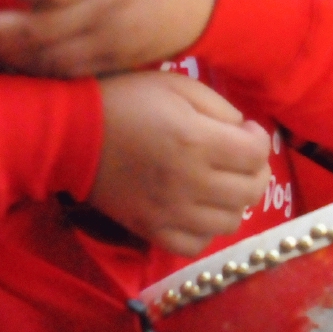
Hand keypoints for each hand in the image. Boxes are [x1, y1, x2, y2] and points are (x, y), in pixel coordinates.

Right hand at [90, 72, 270, 256]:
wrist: (72, 133)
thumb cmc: (126, 100)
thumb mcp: (178, 85)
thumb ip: (219, 108)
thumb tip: (244, 133)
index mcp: (197, 141)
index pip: (257, 154)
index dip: (260, 139)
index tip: (246, 130)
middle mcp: (189, 182)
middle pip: (251, 191)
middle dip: (255, 170)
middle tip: (240, 157)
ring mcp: (170, 212)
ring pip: (229, 222)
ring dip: (234, 201)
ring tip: (220, 183)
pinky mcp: (150, 230)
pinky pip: (195, 245)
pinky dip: (205, 230)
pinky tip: (199, 209)